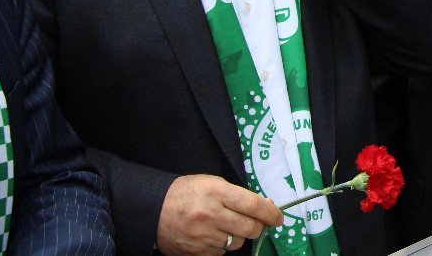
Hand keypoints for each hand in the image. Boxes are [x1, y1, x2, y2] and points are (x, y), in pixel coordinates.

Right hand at [156, 174, 282, 254]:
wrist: (153, 209)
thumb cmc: (187, 192)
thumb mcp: (212, 183)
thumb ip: (239, 195)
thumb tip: (266, 206)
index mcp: (216, 192)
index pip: (252, 204)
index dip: (270, 212)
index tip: (278, 217)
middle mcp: (210, 215)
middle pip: (250, 228)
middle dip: (259, 227)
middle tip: (257, 223)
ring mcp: (203, 236)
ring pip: (238, 243)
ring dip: (239, 236)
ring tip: (226, 226)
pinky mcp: (196, 252)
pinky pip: (222, 252)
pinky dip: (223, 245)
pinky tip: (213, 235)